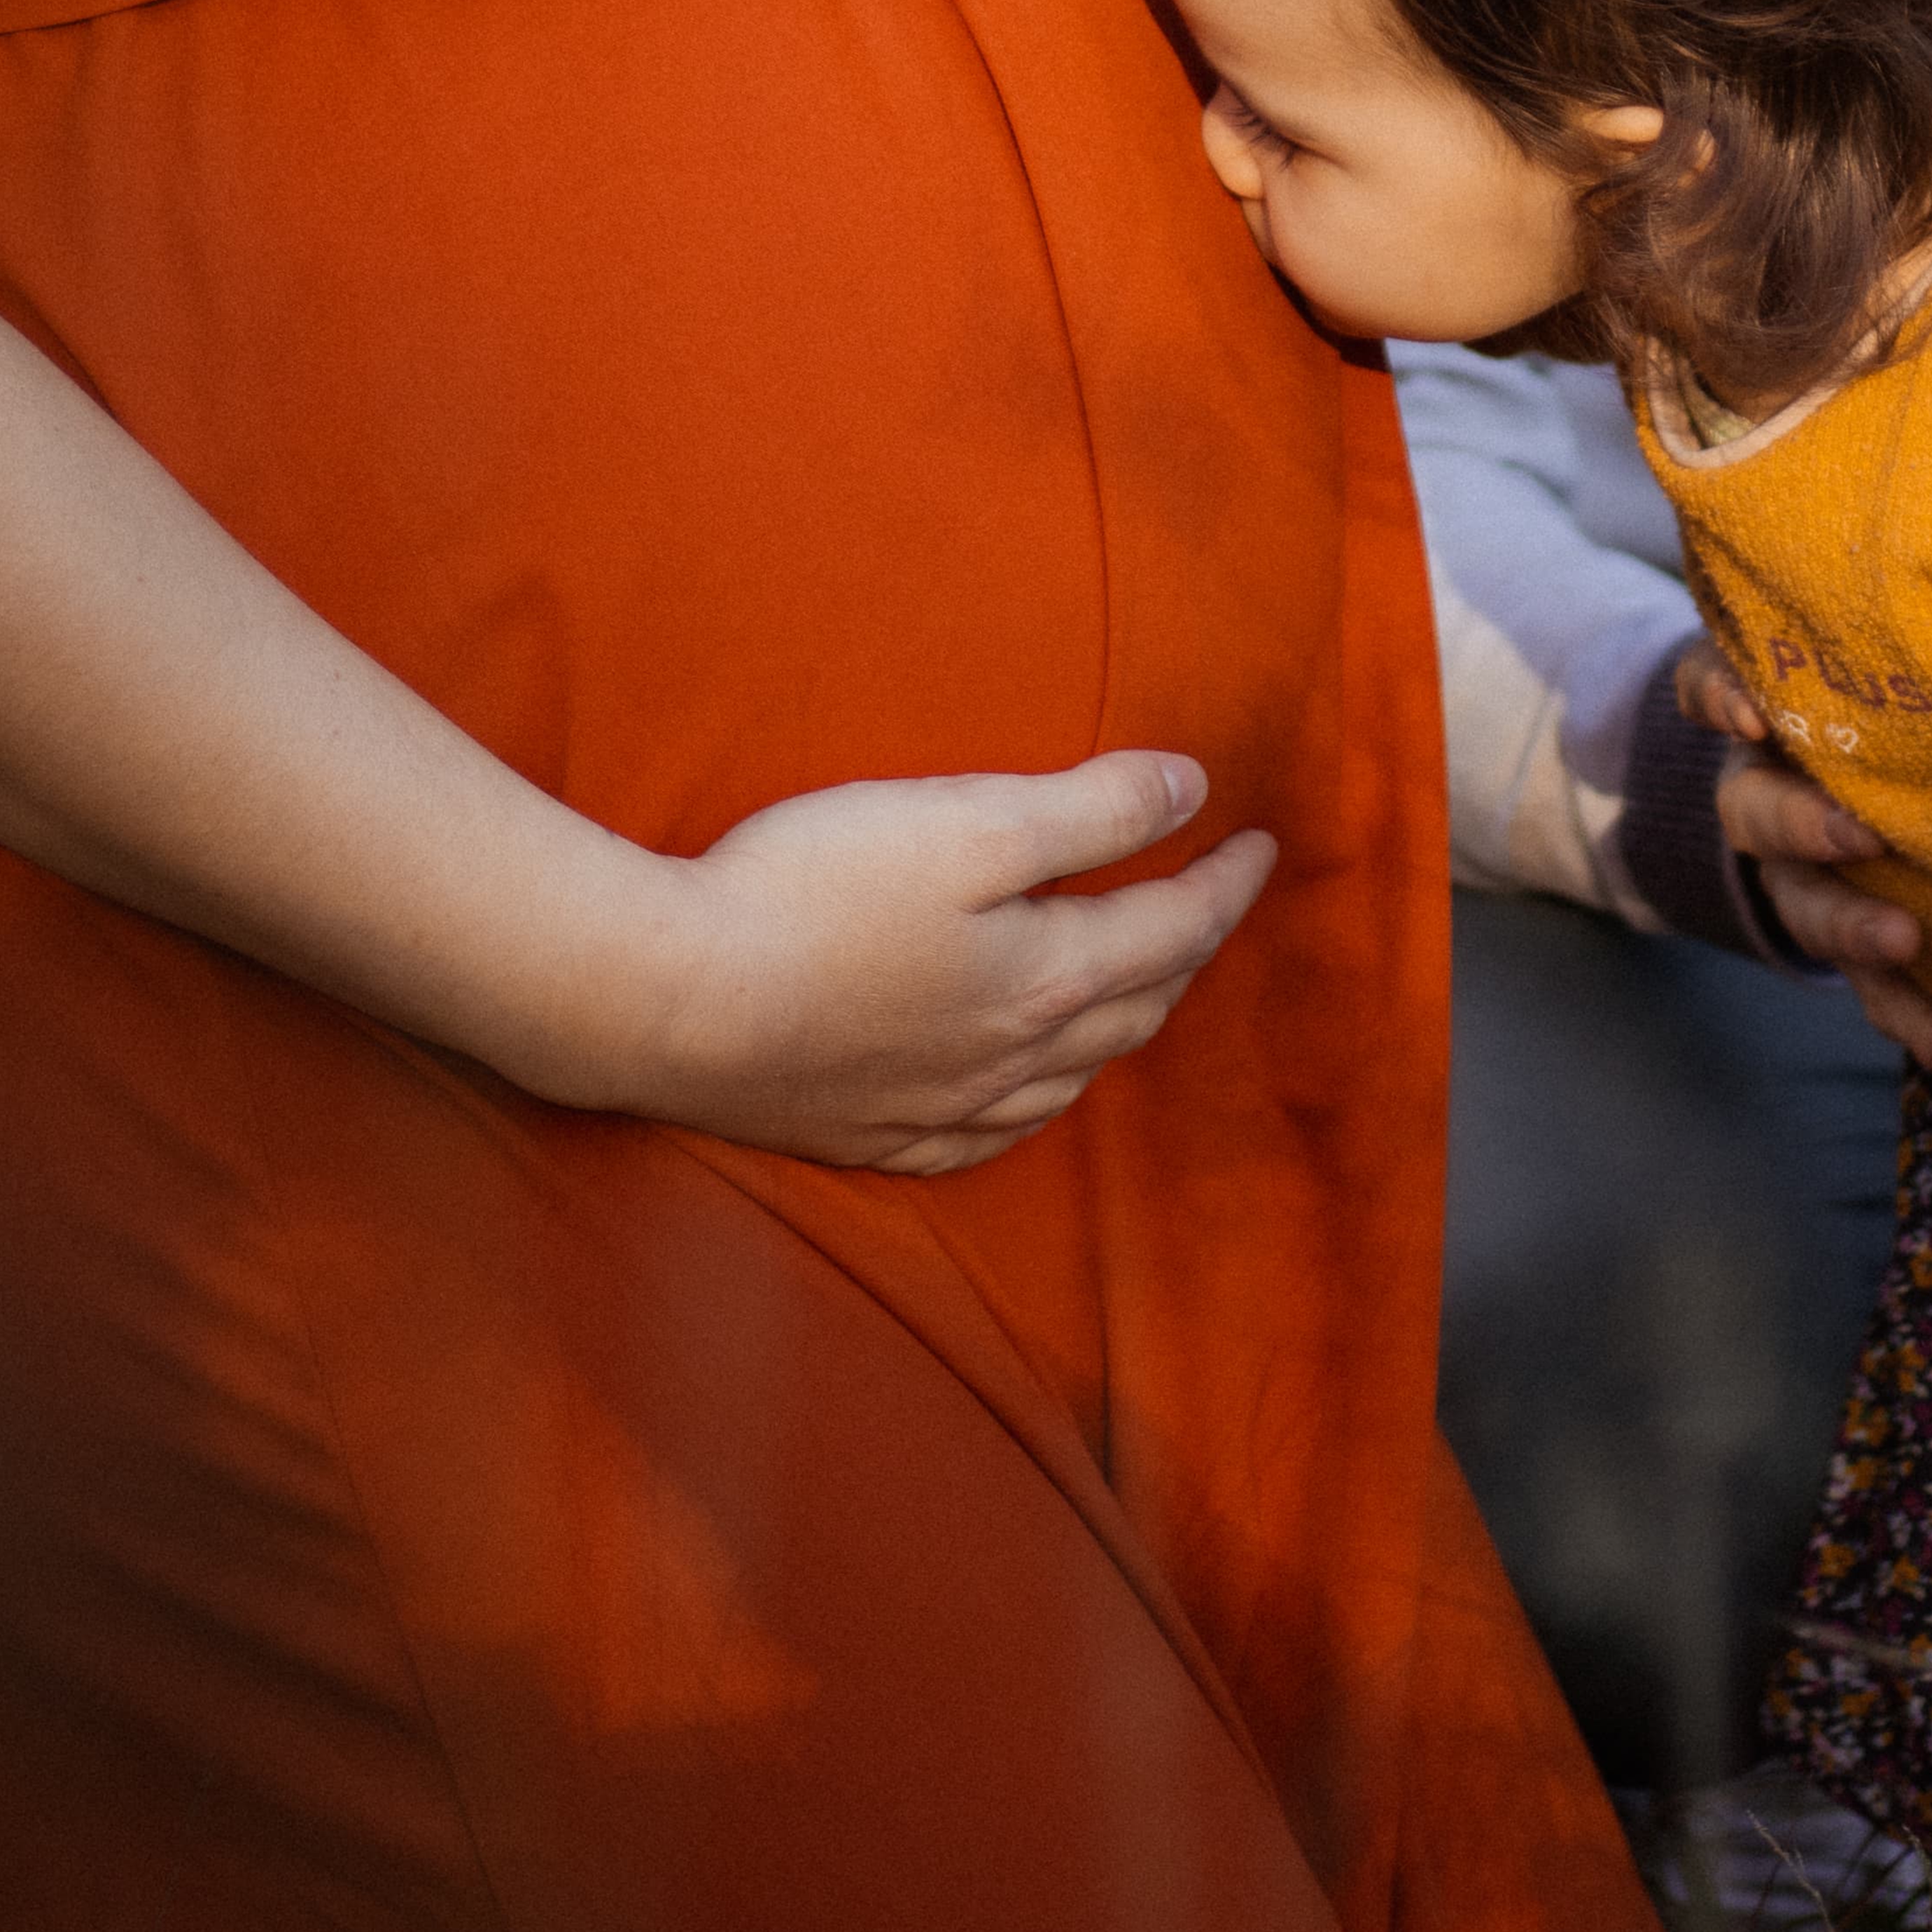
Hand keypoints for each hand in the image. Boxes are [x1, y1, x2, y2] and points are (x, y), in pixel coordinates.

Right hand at [530, 750, 1277, 1174]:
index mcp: (1046, 979)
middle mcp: (1009, 1061)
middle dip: (1188, 951)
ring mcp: (937, 1109)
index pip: (1172, 929)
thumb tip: (1194, 795)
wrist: (669, 1003)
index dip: (1225, 883)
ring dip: (1121, 1027)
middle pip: (1132, 1008)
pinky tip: (1023, 1093)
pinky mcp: (868, 1134)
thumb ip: (1091, 811)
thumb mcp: (970, 820)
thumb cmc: (816, 892)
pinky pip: (986, 1135)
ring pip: (1067, 1078)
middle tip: (1213, 902)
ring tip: (1140, 985)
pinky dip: (1033, 1101)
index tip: (1261, 842)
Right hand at [1673, 636, 1931, 1088]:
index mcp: (1765, 724)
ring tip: (1909, 950)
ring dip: (1859, 941)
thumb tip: (1918, 598)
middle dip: (1806, 832)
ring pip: (1812, 916)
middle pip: (1760, 820)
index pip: (1712, 694)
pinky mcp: (1855, 946)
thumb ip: (1850, 635)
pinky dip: (1920, 1028)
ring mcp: (1807, 884)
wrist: (1857, 782)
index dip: (1721, 701)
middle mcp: (1771, 806)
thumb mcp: (1844, 660)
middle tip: (1861, 838)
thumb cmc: (1870, 701)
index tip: (1751, 713)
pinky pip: (1877, 994)